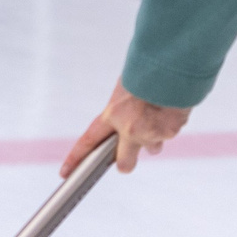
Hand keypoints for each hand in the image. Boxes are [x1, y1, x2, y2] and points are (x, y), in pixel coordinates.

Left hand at [63, 82, 190, 176]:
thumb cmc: (146, 71)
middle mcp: (131, 130)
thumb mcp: (124, 88)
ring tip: (157, 116)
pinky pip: (168, 134)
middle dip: (125, 162)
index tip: (65, 171)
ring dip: (153, 138)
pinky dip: (169, 124)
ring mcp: (151, 134)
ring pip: (152, 148)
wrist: (171, 65)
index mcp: (114, 114)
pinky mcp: (171, 132)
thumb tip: (126, 121)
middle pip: (124, 164)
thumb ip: (121, 110)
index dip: (76, 157)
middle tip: (129, 152)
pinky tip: (170, 109)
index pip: (90, 140)